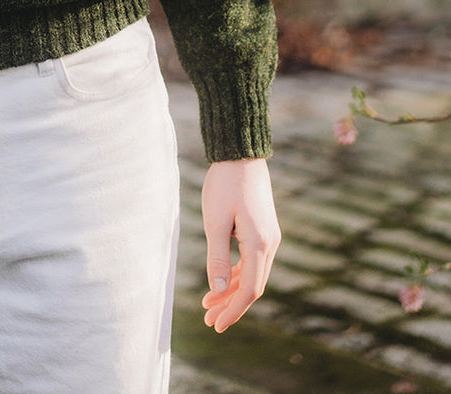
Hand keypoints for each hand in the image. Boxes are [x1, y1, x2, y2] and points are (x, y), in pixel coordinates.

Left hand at [201, 158, 279, 331]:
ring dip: (232, 290)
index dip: (233, 310)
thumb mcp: (215, 220)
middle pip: (252, 286)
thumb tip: (217, 290)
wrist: (241, 155)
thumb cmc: (224, 184)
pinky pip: (252, 260)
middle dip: (231, 305)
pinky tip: (221, 280)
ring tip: (209, 304)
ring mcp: (269, 236)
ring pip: (252, 274)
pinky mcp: (264, 229)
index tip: (216, 325)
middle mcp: (270, 244)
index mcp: (259, 244)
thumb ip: (216, 256)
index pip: (249, 290)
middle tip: (208, 320)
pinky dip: (236, 273)